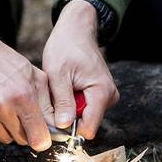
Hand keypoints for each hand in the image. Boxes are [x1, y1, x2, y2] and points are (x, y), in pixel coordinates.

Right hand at [0, 12, 52, 150]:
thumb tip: (57, 125)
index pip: (38, 137)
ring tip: (2, 107)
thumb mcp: (32, 74)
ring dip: (6, 128)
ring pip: (3, 138)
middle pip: (21, 140)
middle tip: (19, 113)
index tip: (42, 137)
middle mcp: (1, 107)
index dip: (42, 139)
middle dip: (25, 130)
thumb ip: (47, 101)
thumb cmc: (1, 60)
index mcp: (22, 95)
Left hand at [42, 0, 118, 138]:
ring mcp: (106, 96)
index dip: (69, 130)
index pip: (88, 129)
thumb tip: (63, 126)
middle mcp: (109, 97)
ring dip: (68, 109)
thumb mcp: (58, 74)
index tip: (52, 120)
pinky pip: (85, 109)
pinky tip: (66, 89)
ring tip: (60, 90)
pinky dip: (72, 103)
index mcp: (101, 92)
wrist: (76, 31)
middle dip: (67, 117)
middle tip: (53, 98)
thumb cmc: (66, 47)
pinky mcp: (101, 95)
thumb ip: (62, 102)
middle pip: (85, 124)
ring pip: (84, 117)